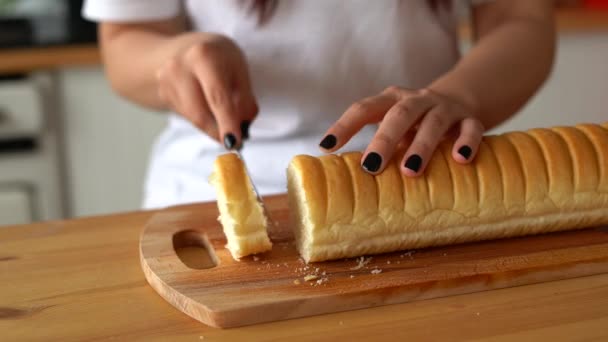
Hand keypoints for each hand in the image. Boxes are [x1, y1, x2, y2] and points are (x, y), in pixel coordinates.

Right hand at [155, 33, 256, 148]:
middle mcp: (179, 66)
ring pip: (193, 118)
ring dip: (212, 126)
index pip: (217, 96)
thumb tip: (243, 127)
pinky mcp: (162, 93)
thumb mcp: (239, 70)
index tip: (235, 142)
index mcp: (203, 55)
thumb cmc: (220, 58)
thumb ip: (245, 99)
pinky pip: (186, 116)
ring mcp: (166, 80)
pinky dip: (202, 119)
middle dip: (219, 131)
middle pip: (201, 113)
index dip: (227, 122)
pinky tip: (207, 106)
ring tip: (225, 120)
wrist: (187, 47)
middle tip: (234, 141)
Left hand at [319, 86, 484, 175]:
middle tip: (372, 166)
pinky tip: (460, 160)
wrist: (462, 100)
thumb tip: (350, 184)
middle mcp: (416, 100)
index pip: (363, 108)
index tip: (325, 147)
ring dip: (421, 146)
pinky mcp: (470, 118)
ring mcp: (444, 108)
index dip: (344, 126)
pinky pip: (471, 128)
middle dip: (384, 140)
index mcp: (391, 100)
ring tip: (411, 171)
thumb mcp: (395, 130)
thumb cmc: (415, 125)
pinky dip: (466, 142)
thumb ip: (379, 147)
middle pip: (399, 114)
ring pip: (433, 122)